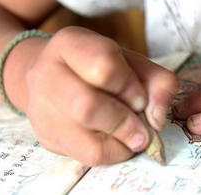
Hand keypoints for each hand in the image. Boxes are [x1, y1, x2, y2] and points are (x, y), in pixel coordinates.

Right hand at [23, 26, 178, 165]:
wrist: (52, 78)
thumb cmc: (97, 66)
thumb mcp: (131, 61)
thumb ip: (157, 80)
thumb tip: (158, 116)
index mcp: (70, 43)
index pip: (102, 64)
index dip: (129, 85)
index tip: (140, 97)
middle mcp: (47, 74)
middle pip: (87, 106)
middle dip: (124, 120)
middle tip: (142, 125)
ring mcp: (42, 109)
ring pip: (86, 137)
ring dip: (122, 140)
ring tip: (135, 135)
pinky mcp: (47, 137)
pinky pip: (87, 156)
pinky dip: (113, 152)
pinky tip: (119, 141)